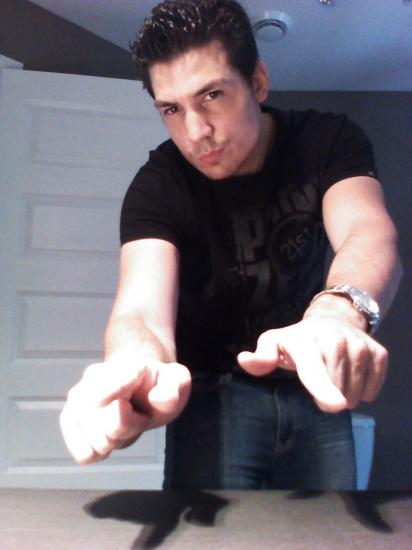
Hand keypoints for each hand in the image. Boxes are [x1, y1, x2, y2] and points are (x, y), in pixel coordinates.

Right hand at [60, 353, 190, 463]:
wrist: (138, 385)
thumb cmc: (158, 384)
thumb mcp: (177, 380)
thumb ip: (174, 386)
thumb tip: (159, 399)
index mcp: (127, 364)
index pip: (117, 379)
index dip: (119, 396)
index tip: (121, 403)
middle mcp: (95, 376)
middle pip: (110, 423)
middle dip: (131, 427)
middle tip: (139, 415)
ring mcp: (78, 397)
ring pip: (98, 440)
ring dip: (117, 440)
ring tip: (125, 423)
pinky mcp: (70, 419)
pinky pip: (84, 453)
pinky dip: (99, 454)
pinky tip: (108, 440)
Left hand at [237, 317, 387, 412]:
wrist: (333, 319)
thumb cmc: (299, 339)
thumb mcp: (275, 344)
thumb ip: (261, 357)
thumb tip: (244, 360)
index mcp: (306, 341)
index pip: (314, 369)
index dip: (323, 388)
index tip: (334, 405)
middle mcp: (336, 340)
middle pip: (336, 391)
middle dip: (327, 395)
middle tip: (319, 376)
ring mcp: (361, 345)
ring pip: (354, 394)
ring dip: (344, 395)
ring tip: (333, 376)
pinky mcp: (379, 353)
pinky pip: (372, 389)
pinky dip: (362, 390)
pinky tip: (351, 375)